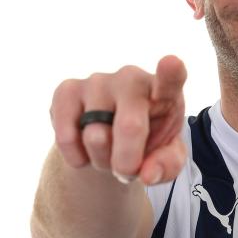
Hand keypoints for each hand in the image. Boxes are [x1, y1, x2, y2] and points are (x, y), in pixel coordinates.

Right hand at [49, 56, 187, 184]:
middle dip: (127, 162)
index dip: (170, 72)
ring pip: (95, 137)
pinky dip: (76, 156)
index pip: (170, 78)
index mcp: (165, 91)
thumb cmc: (147, 142)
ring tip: (108, 153)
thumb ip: (167, 166)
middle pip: (130, 127)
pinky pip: (66, 136)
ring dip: (101, 160)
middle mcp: (132, 78)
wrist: (112, 141)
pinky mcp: (67, 90)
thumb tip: (147, 174)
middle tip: (127, 169)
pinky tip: (85, 149)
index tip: (172, 63)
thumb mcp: (166, 158)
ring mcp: (98, 81)